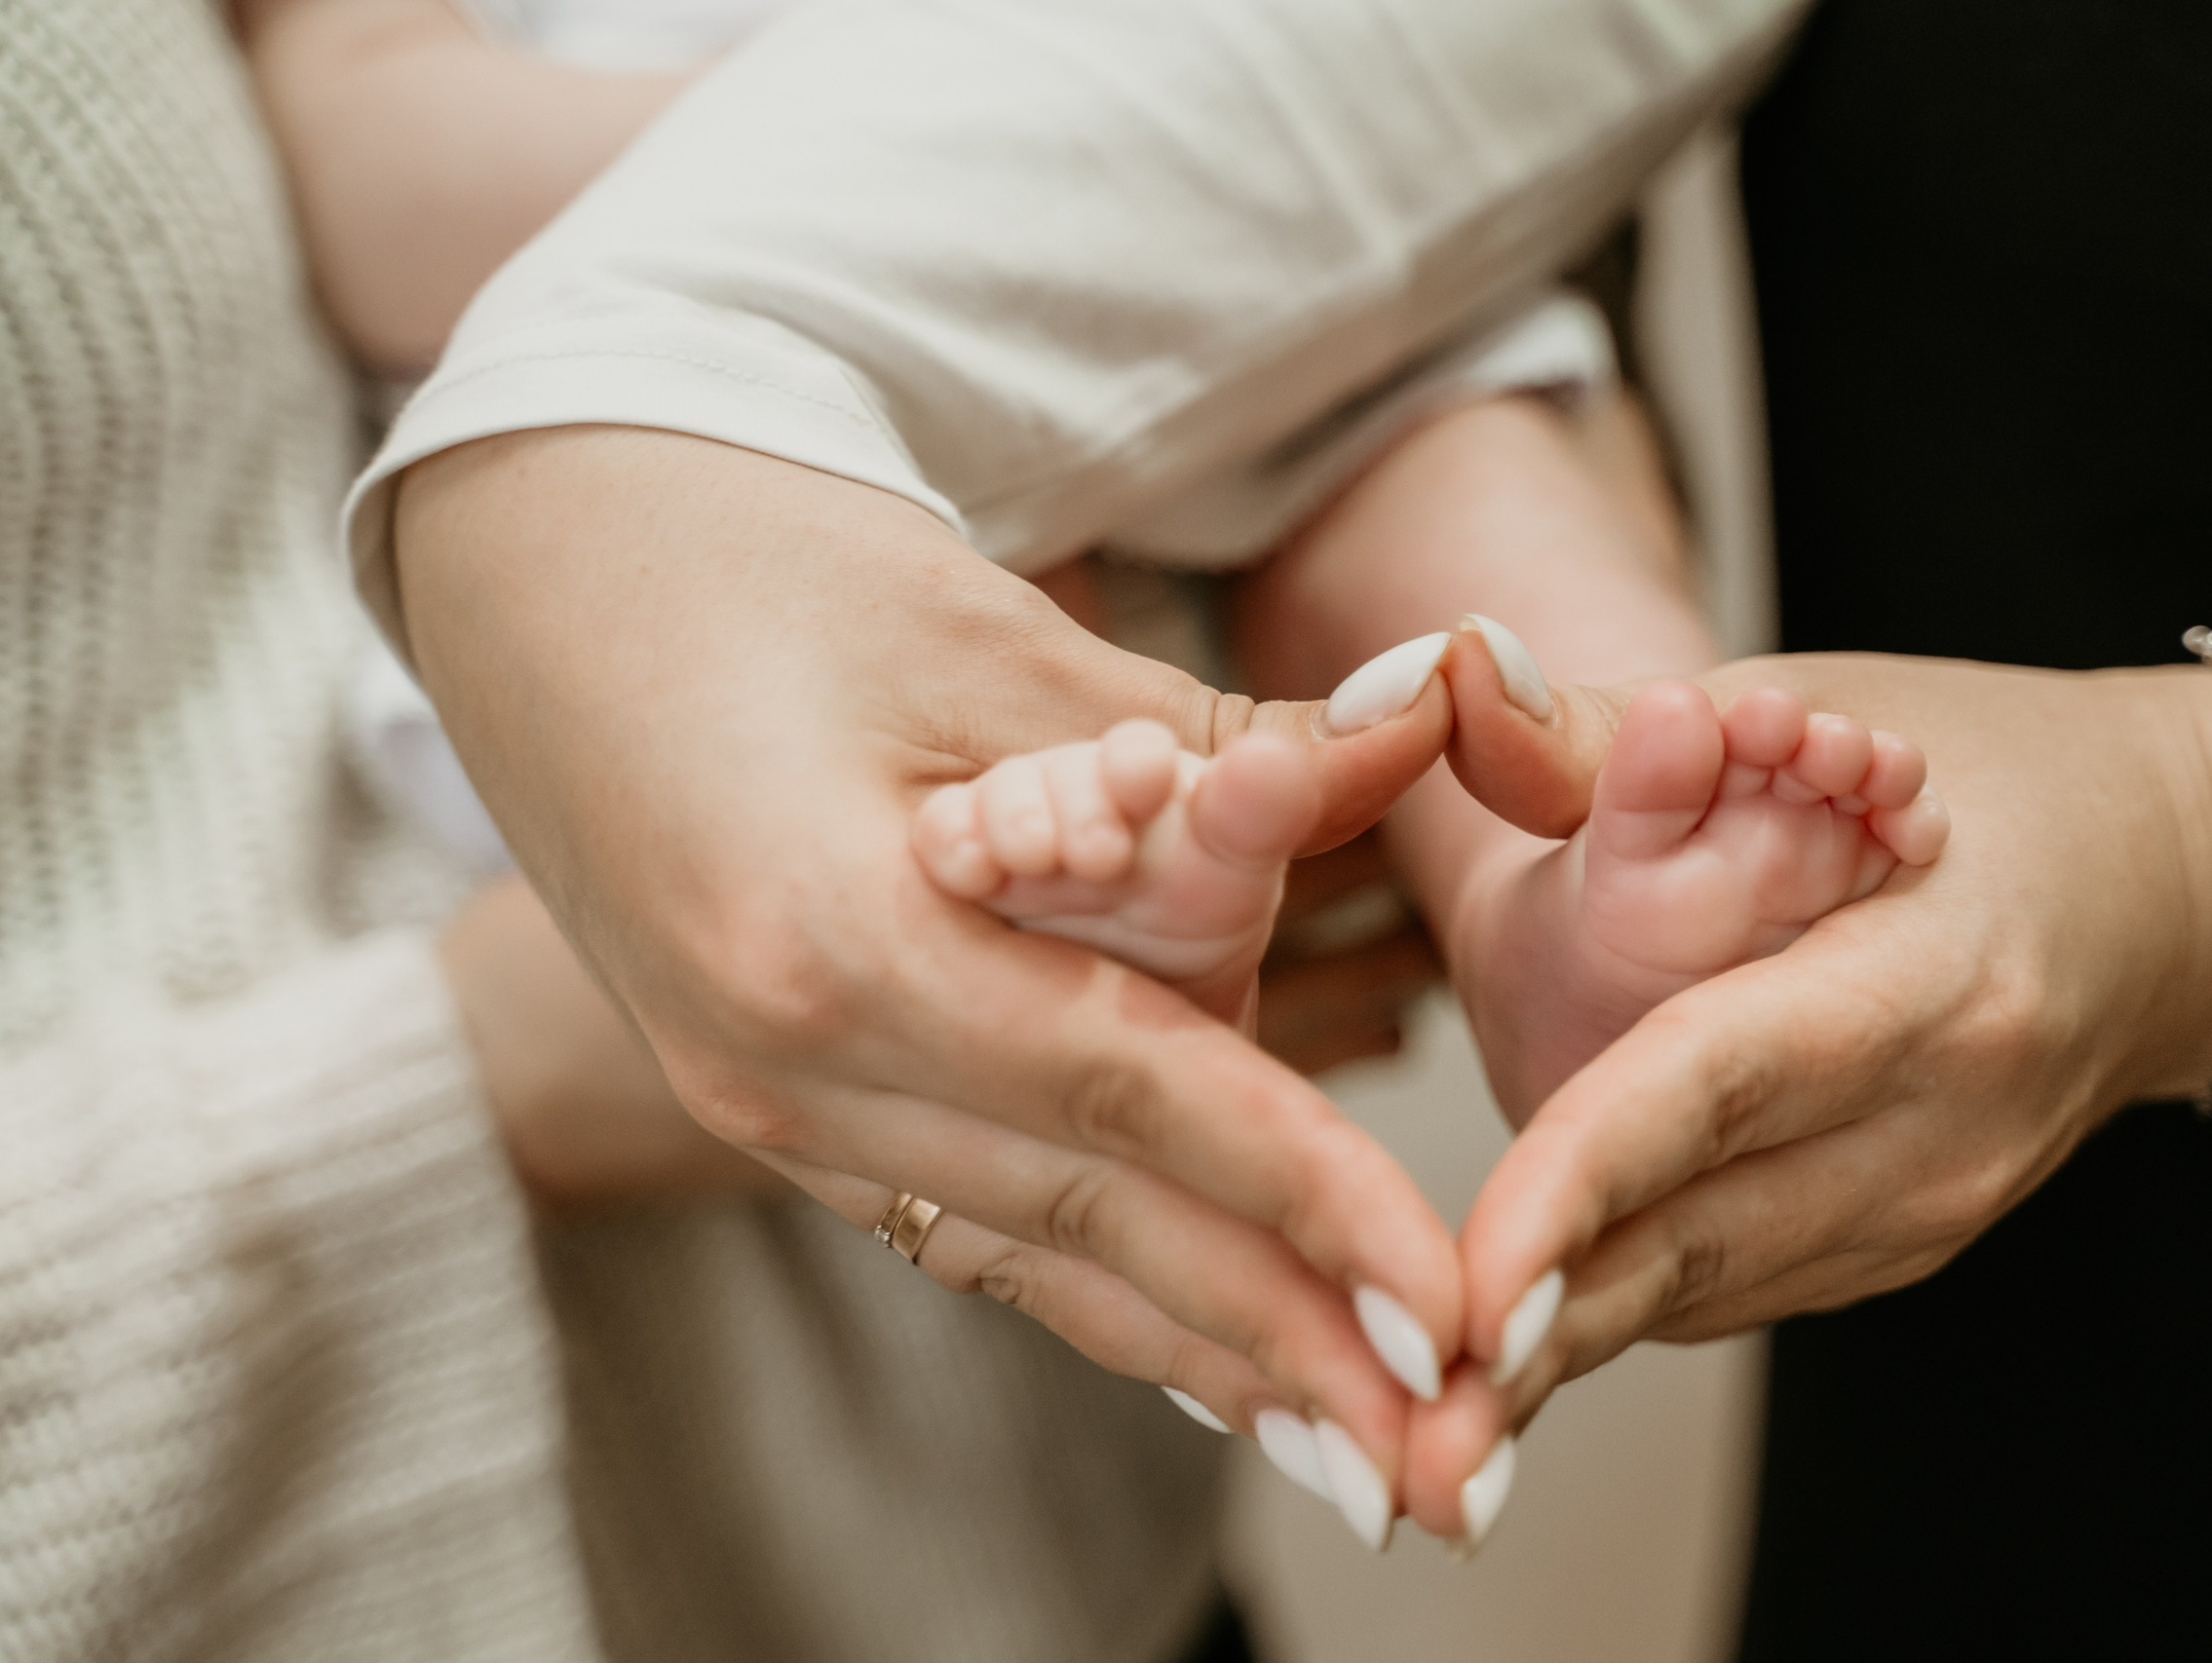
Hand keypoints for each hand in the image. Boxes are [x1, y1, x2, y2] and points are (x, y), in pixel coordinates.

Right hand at [395, 427, 1464, 1529]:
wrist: (526, 567)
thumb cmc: (750, 559)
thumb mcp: (990, 631)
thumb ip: (1207, 737)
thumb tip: (1422, 722)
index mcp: (828, 938)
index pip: (1121, 1099)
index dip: (1300, 1199)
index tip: (1441, 1295)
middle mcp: (779, 1060)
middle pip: (1082, 1221)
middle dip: (1278, 1338)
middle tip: (1445, 1455)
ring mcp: (757, 1098)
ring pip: (1022, 1254)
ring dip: (1198, 1351)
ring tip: (1351, 1447)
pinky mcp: (767, 1096)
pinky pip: (958, 1219)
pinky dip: (1092, 1290)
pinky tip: (1200, 1355)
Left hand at [1398, 651, 2211, 1543]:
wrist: (2171, 889)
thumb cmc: (1978, 772)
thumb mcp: (1811, 707)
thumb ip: (1611, 727)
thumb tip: (1457, 672)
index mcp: (1932, 980)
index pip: (1723, 1086)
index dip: (1588, 1185)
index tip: (1473, 1289)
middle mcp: (1941, 1125)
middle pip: (1702, 1236)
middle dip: (1541, 1331)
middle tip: (1402, 1423)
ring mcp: (1931, 1205)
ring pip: (1706, 1290)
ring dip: (1561, 1349)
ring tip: (1418, 1425)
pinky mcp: (1900, 1239)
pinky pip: (1733, 1284)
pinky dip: (1619, 1309)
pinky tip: (1509, 1347)